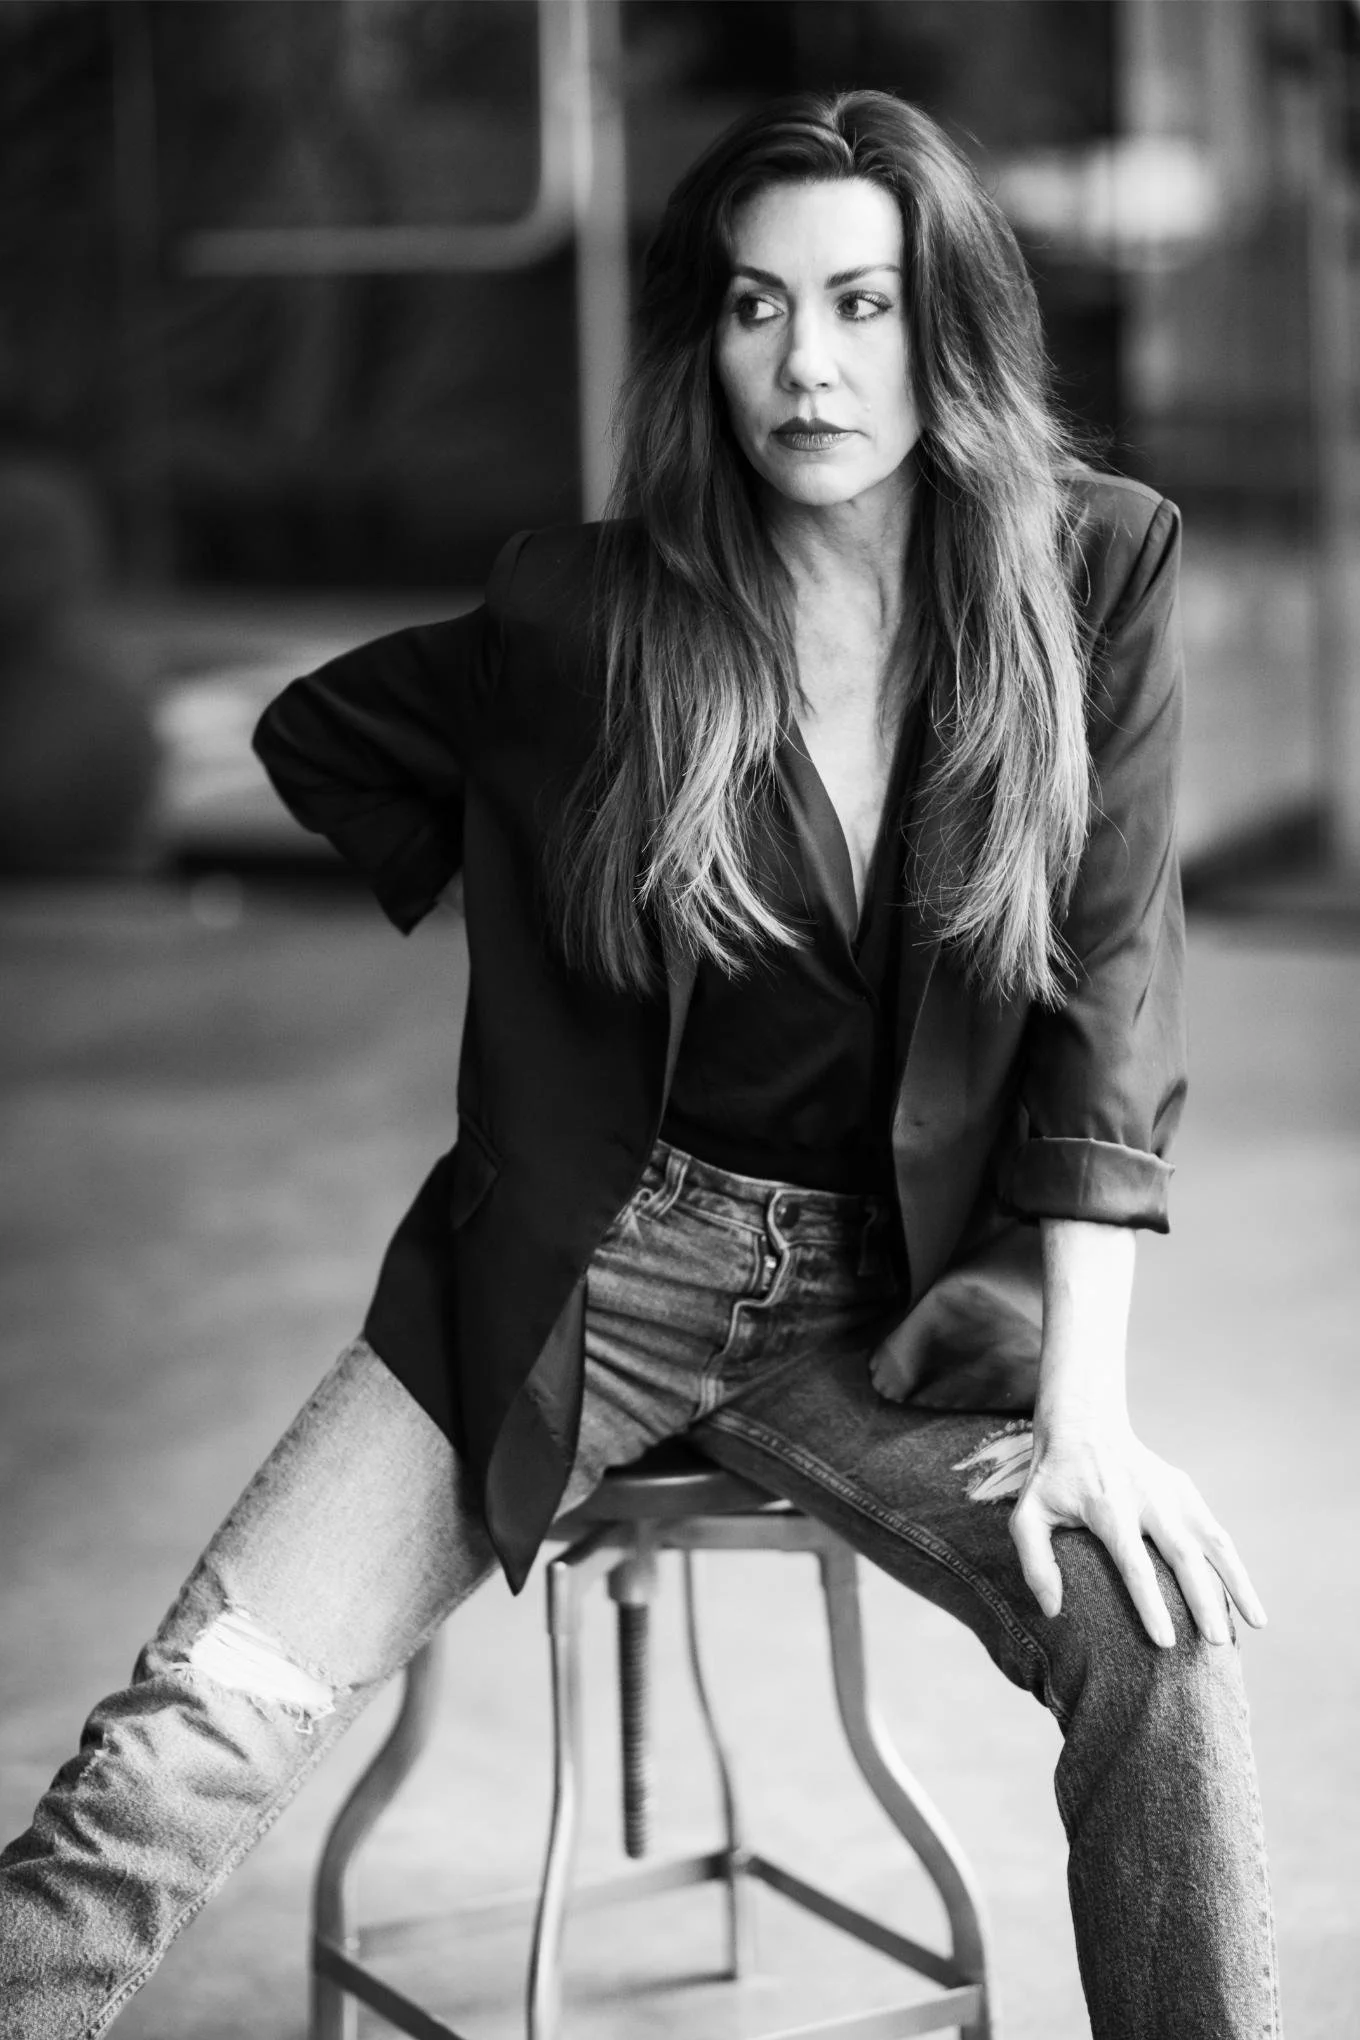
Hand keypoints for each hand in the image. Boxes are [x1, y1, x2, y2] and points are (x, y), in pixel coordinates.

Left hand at [1009, 1418, 1267, 1648]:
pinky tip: (1247, 1600)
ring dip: (1237, 1582)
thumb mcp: (1027, 1513)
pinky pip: (1216, 1532)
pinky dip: (1234, 1565)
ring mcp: (1171, 1492)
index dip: (1150, 1603)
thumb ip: (1035, 1561)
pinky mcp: (1185, 1490)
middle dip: (1203, 1600)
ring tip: (1257, 1623)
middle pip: (1183, 1554)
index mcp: (1107, 1507)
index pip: (1134, 1563)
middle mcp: (1146, 1499)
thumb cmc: (1053, 1480)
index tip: (1166, 1642)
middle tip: (1217, 1643)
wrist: (1084, 1423)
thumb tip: (1053, 1611)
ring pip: (1213, 1540)